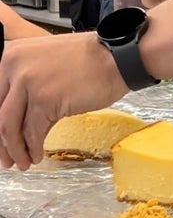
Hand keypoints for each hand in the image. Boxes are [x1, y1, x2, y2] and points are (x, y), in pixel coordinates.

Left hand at [0, 33, 128, 169]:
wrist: (115, 58)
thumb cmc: (89, 60)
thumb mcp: (46, 63)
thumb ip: (25, 84)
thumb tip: (17, 118)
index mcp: (11, 55)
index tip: (2, 140)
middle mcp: (14, 66)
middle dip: (1, 142)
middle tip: (6, 158)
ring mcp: (29, 82)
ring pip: (9, 127)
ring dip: (15, 150)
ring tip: (23, 162)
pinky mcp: (45, 100)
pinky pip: (33, 132)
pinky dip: (33, 148)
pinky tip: (37, 155)